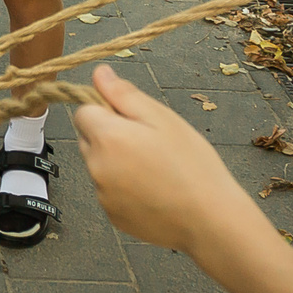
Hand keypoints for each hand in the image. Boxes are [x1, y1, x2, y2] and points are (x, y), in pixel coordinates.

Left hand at [74, 68, 250, 251]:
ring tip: (155, 168)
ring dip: (116, 161)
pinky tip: (154, 190)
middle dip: (109, 135)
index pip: (83, 111)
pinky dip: (124, 187)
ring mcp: (102, 195)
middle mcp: (95, 167)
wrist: (209, 219)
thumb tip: (99, 73)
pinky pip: (109, 191)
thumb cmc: (191, 164)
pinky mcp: (112, 215)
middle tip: (149, 143)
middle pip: (88, 139)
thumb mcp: (162, 118)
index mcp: (106, 137)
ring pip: (99, 166)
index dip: (106, 110)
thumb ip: (124, 94)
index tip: (135, 119)